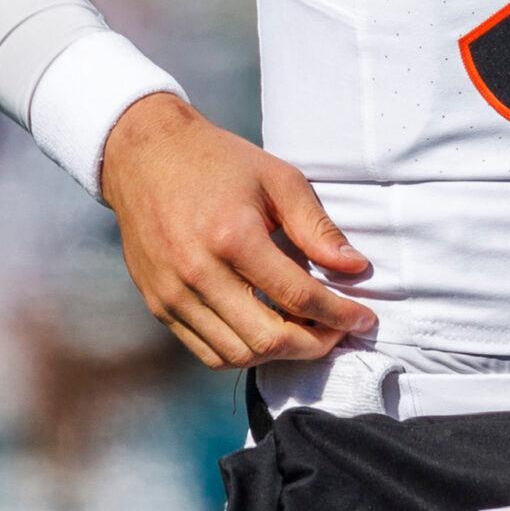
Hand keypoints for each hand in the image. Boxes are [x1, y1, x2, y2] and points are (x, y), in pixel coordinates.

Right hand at [99, 93, 375, 371]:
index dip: (339, 315)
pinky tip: (268, 333)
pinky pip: (208, 352)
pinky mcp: (158, 305)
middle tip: (338, 331)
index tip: (364, 320)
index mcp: (232, 236)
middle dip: (315, 344)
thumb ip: (317, 228)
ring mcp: (173, 294)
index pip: (297, 296)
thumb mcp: (278, 179)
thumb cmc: (218, 162)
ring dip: (281, 354)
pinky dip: (244, 353)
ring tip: (307, 334)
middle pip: (268, 339)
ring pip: (237, 355)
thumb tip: (356, 267)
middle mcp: (198, 272)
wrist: (145, 155)